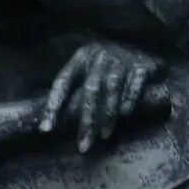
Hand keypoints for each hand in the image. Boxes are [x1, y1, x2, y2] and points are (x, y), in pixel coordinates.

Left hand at [41, 40, 163, 153]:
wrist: (142, 42)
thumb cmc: (109, 63)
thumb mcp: (90, 68)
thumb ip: (77, 88)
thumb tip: (55, 120)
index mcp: (81, 57)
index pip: (62, 82)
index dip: (53, 106)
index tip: (46, 129)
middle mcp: (99, 56)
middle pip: (90, 90)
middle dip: (87, 120)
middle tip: (84, 145)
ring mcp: (121, 59)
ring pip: (111, 88)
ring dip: (108, 114)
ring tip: (104, 135)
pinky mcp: (141, 64)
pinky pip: (134, 83)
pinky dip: (129, 97)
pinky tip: (125, 113)